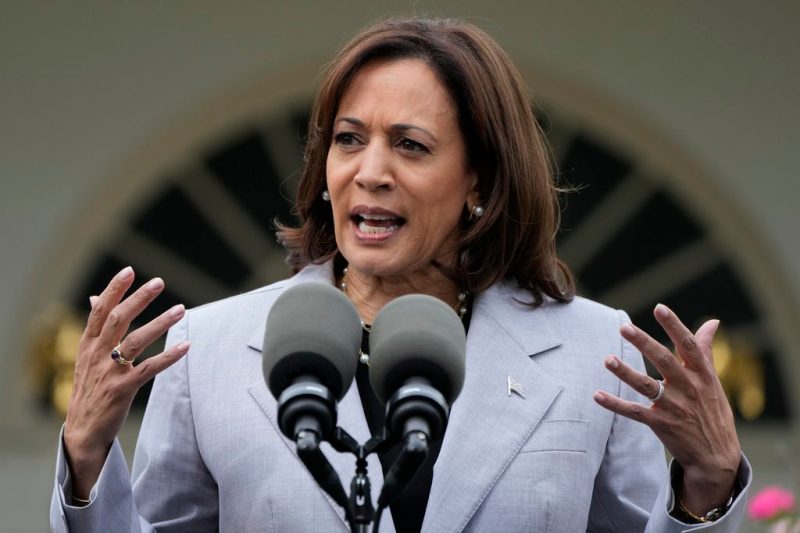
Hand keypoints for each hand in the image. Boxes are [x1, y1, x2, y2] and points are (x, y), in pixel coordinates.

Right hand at [63, 266, 189, 499]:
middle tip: (158, 282)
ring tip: (181, 309)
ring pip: (136, 341)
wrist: (83, 430)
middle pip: (118, 320)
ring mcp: (108, 373)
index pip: (100, 311)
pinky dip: (168, 357)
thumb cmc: (90, 388)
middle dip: (138, 299)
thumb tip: (97, 297)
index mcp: (87, 344)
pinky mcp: (122, 390)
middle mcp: (96, 355)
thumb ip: (96, 328)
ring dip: (160, 324)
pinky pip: (149, 369)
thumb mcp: (86, 356)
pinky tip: (185, 346)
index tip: (129, 271)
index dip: (114, 290)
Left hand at [593, 303, 740, 515]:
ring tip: (607, 359)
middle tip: (624, 327)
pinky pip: (634, 412)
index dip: (674, 326)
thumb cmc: (713, 411)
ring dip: (625, 372)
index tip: (660, 308)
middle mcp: (688, 388)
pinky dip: (615, 404)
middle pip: (664, 361)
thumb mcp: (713, 381)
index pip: (688, 345)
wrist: (717, 457)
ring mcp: (674, 407)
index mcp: (702, 374)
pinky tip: (597, 395)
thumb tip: (713, 321)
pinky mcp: (660, 424)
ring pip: (646, 386)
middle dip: (644, 343)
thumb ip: (706, 350)